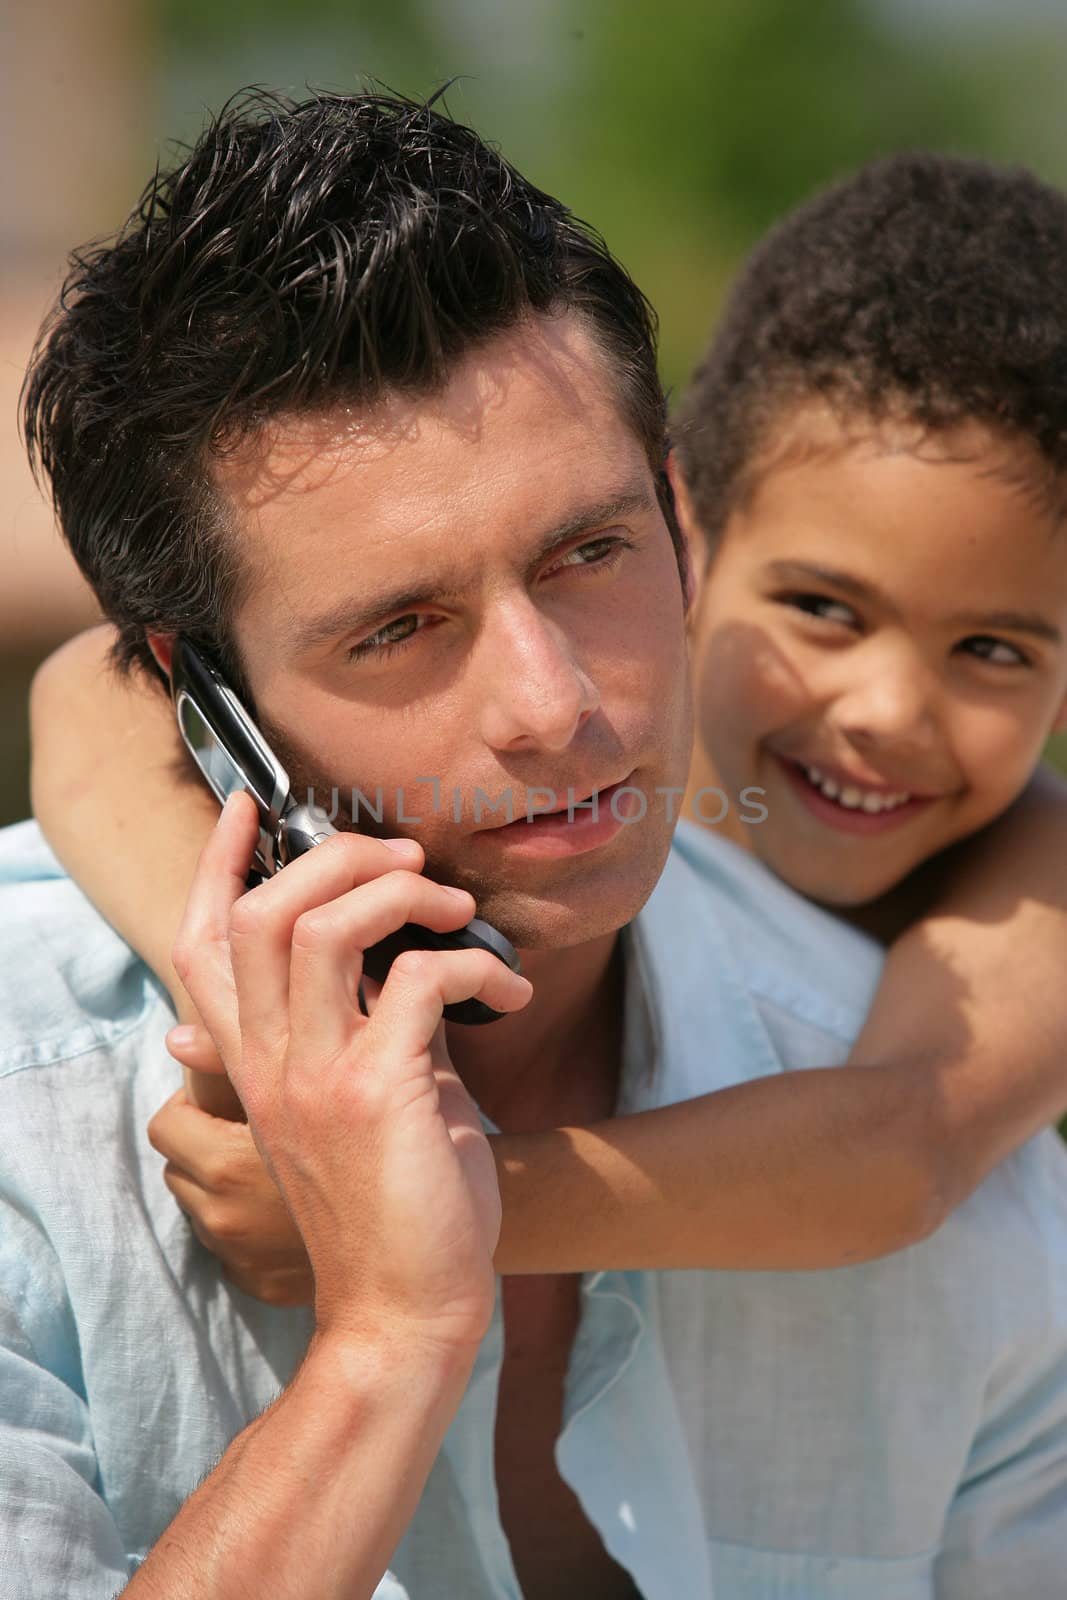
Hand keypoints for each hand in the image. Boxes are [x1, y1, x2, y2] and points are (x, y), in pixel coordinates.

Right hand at [171, 790, 531, 1353]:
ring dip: (400, 892)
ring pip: (324, 927)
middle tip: (404, 856)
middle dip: (333, 855)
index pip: (201, 941)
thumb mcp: (357, 1100)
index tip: (252, 808)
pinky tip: (510, 988)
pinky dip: (476, 964)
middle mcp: (269, 1062)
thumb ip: (359, 1025)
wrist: (407, 1311)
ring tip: (456, 907)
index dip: (218, 864)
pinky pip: (423, 979)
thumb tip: (396, 961)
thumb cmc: (394, 1204)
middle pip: (258, 911)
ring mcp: (315, 1077)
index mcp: (255, 1061)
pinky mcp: (377, 1093)